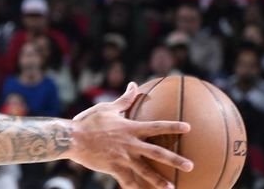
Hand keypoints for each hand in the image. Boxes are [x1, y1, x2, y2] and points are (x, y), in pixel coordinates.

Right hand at [70, 82, 192, 188]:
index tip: (188, 128)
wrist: (73, 138)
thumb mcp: (107, 108)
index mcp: (130, 128)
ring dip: (159, 181)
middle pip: (157, 152)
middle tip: (191, 166)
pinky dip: (135, 188)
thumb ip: (124, 99)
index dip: (173, 126)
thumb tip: (134, 85)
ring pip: (146, 171)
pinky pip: (128, 181)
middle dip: (175, 160)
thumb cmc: (89, 120)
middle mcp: (130, 144)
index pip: (156, 126)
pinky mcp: (114, 168)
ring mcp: (123, 158)